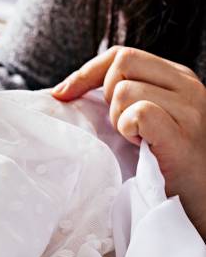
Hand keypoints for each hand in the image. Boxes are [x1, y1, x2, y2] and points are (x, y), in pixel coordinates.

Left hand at [52, 46, 205, 236]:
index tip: (63, 94)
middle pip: (123, 62)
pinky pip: (140, 113)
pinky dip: (129, 128)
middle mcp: (188, 86)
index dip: (87, 72)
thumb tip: (63, 90)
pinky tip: (140, 145)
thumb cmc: (162, 163)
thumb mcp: (146, 119)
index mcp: (177, 78)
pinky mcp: (183, 135)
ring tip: (136, 139)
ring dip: (118, 118)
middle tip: (119, 125)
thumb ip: (123, 97)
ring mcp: (190, 110)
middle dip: (106, 94)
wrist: (200, 202)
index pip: (122, 54)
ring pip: (126, 90)